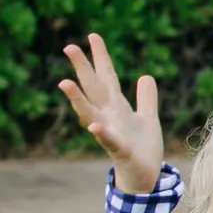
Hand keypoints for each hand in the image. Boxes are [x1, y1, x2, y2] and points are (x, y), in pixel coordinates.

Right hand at [57, 34, 163, 191]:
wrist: (146, 176)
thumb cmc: (143, 147)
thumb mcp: (148, 118)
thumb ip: (146, 98)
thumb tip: (146, 76)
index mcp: (117, 107)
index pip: (107, 77)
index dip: (101, 57)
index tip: (92, 36)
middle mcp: (109, 116)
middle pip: (94, 88)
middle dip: (82, 69)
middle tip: (69, 46)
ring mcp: (111, 132)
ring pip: (90, 112)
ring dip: (77, 99)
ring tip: (64, 82)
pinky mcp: (119, 150)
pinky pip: (109, 140)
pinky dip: (101, 133)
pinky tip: (94, 125)